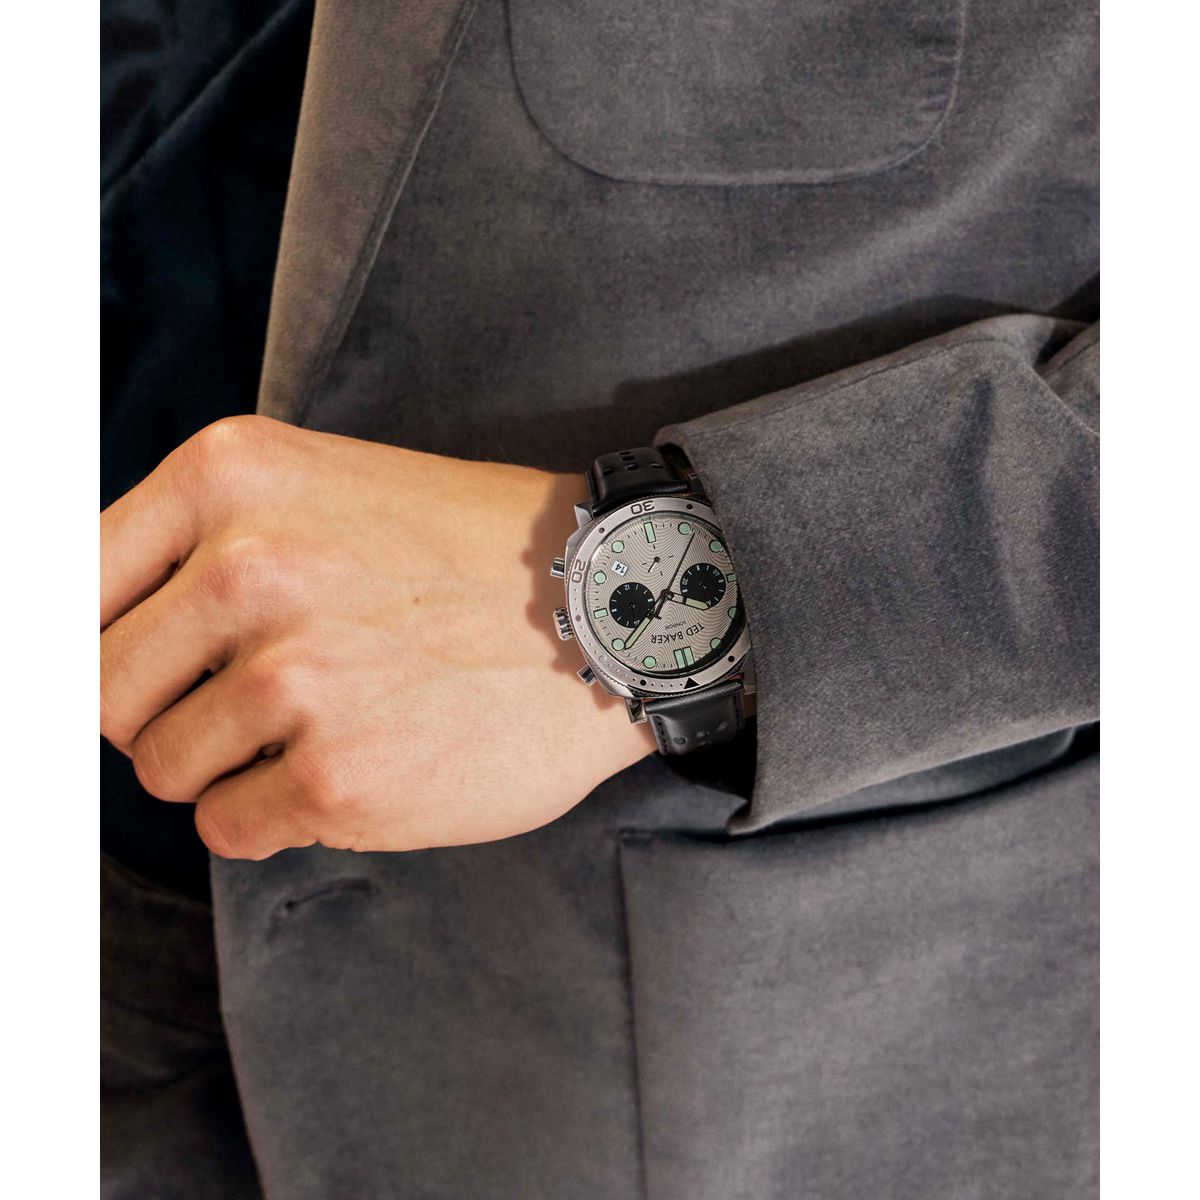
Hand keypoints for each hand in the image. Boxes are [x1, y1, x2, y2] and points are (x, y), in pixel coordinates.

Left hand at [101, 416, 655, 858]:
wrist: (612, 609)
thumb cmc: (474, 553)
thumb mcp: (329, 489)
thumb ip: (204, 544)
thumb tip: (89, 642)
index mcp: (233, 475)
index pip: (69, 588)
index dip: (94, 646)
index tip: (132, 677)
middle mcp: (250, 566)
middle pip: (103, 692)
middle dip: (159, 714)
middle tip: (245, 707)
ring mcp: (297, 676)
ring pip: (164, 770)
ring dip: (230, 766)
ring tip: (325, 727)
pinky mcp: (343, 776)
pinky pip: (230, 828)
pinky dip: (278, 814)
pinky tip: (354, 767)